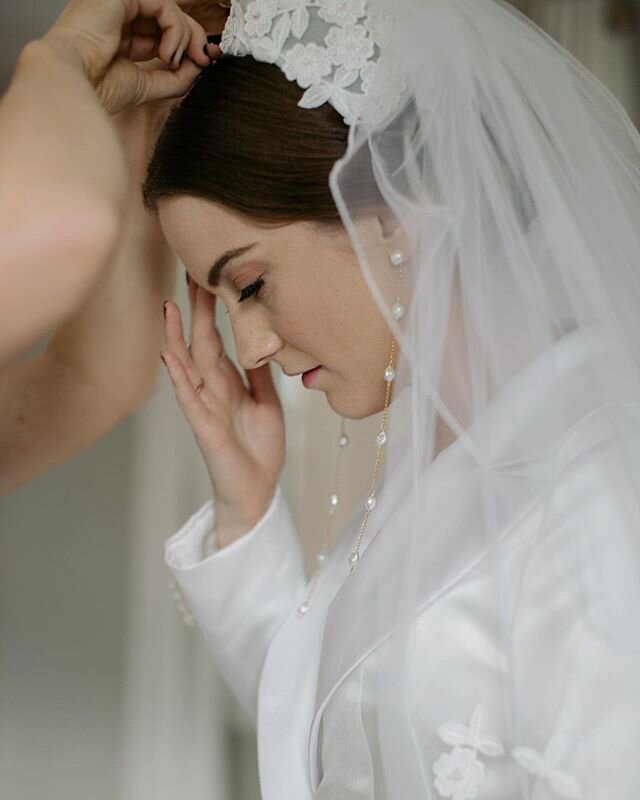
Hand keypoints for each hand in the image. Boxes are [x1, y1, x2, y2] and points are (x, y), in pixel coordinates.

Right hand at [42, 0, 220, 114]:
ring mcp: (118, 3)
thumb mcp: (147, 85)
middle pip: (169, 18)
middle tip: (204, 59)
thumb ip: (175, 77)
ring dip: (184, 38)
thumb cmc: (97, 87)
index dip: (186, 45)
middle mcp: (117, 16)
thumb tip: (198, 66)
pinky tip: (167, 52)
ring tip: (174, 61)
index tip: (204, 63)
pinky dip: (175, 30)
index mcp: (119, 37)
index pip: (161, 33)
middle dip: (193, 38)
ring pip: (169, 10)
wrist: (75, 81)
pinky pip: (165, 5)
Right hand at [161, 279, 285, 531]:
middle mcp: (212, 389)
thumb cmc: (260, 449)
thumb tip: (261, 342)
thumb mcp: (267, 402)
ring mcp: (204, 405)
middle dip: (196, 310)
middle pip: (201, 342)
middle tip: (191, 275)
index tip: (211, 279)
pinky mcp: (202, 425)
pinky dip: (178, 374)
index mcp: (229, 382)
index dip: (214, 311)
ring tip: (167, 306)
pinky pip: (187, 395)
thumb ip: (260, 374)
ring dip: (176, 335)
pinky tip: (168, 354)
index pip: (217, 339)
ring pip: (187, 364)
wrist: (257, 490)